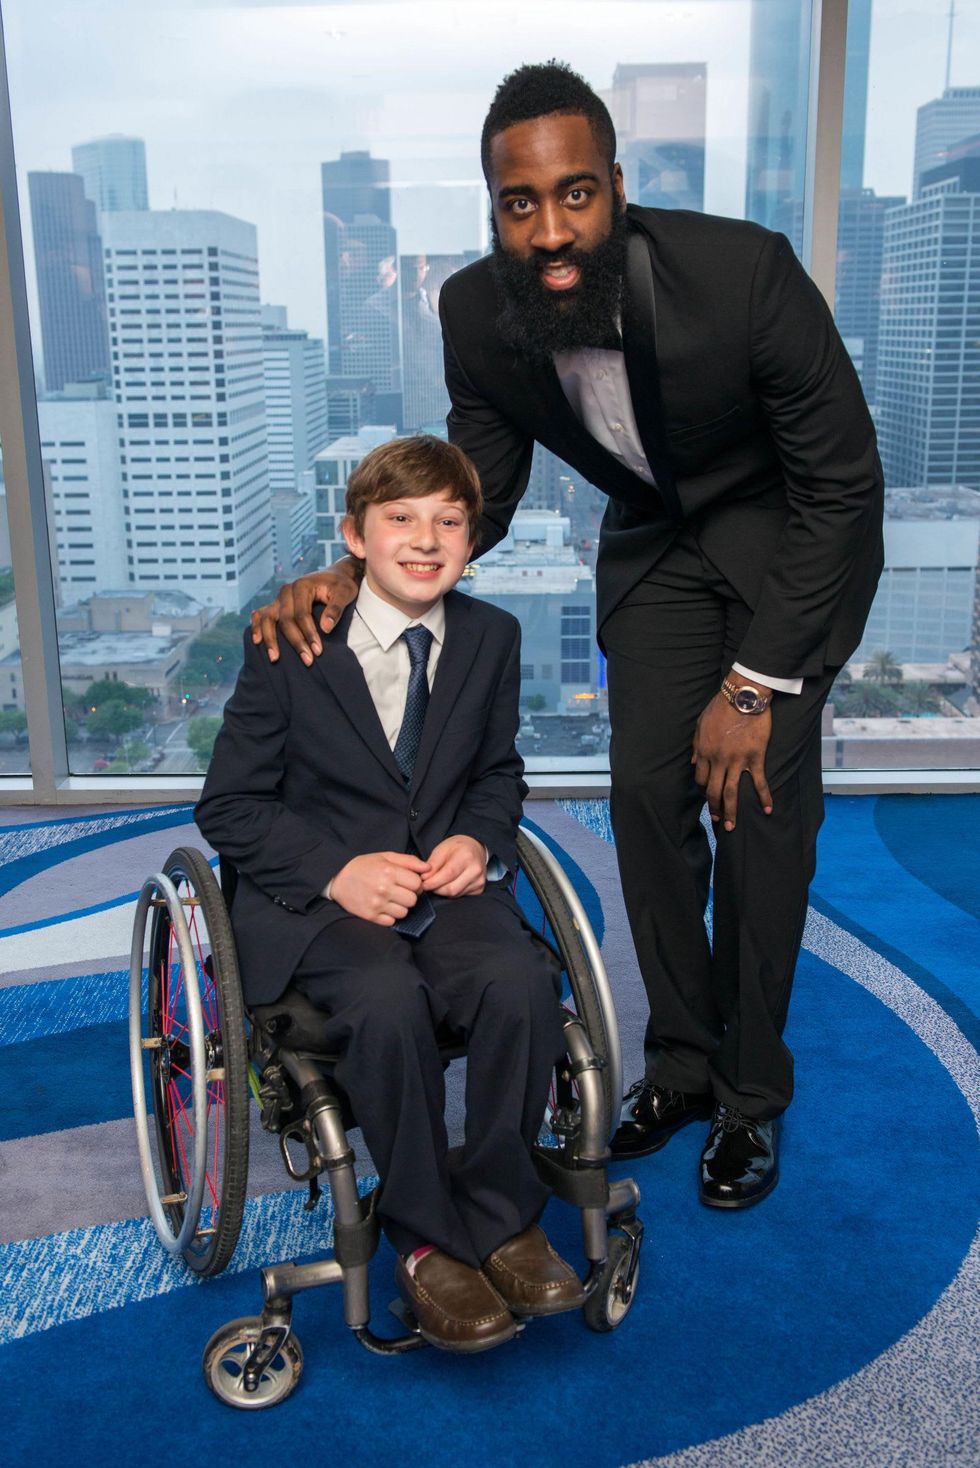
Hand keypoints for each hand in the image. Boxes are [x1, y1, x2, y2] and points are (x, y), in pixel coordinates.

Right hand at [250, 562, 359, 665]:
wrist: (335, 576)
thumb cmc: (341, 585)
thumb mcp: (345, 593)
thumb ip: (335, 609)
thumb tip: (325, 629)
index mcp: (302, 586)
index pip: (302, 614)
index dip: (309, 634)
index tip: (318, 651)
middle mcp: (286, 591)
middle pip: (286, 620)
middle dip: (296, 642)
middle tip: (308, 661)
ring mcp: (279, 598)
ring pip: (268, 619)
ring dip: (270, 639)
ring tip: (274, 658)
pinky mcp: (277, 605)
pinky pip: (262, 616)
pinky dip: (257, 627)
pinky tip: (256, 641)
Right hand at [329, 852, 427, 925]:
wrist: (337, 878)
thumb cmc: (364, 866)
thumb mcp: (385, 857)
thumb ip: (408, 861)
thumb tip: (428, 868)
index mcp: (389, 871)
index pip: (417, 883)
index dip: (415, 883)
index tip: (407, 882)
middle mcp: (384, 889)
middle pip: (413, 900)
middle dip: (409, 895)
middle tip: (399, 891)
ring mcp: (376, 904)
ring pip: (404, 912)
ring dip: (400, 907)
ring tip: (390, 899)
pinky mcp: (370, 916)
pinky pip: (391, 922)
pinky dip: (389, 916)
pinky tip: (382, 907)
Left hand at [420, 835, 485, 896]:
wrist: (474, 848)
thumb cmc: (457, 848)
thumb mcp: (441, 849)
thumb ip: (432, 864)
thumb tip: (425, 878)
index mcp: (466, 856)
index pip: (448, 875)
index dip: (433, 882)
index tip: (424, 883)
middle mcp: (476, 870)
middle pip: (451, 889)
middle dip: (436, 889)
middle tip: (429, 883)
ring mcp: (479, 881)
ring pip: (455, 894)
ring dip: (443, 891)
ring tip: (439, 882)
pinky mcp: (479, 889)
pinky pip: (460, 896)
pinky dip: (452, 892)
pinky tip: (450, 883)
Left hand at [692, 694, 772, 831]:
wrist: (743, 697)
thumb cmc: (720, 708)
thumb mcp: (700, 725)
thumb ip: (696, 744)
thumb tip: (693, 761)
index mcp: (704, 752)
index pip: (699, 779)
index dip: (702, 791)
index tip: (707, 797)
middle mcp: (718, 760)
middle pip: (713, 791)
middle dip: (714, 808)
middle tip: (718, 821)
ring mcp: (736, 760)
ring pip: (731, 792)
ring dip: (731, 811)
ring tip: (732, 826)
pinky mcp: (754, 757)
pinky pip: (758, 782)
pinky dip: (763, 797)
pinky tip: (767, 810)